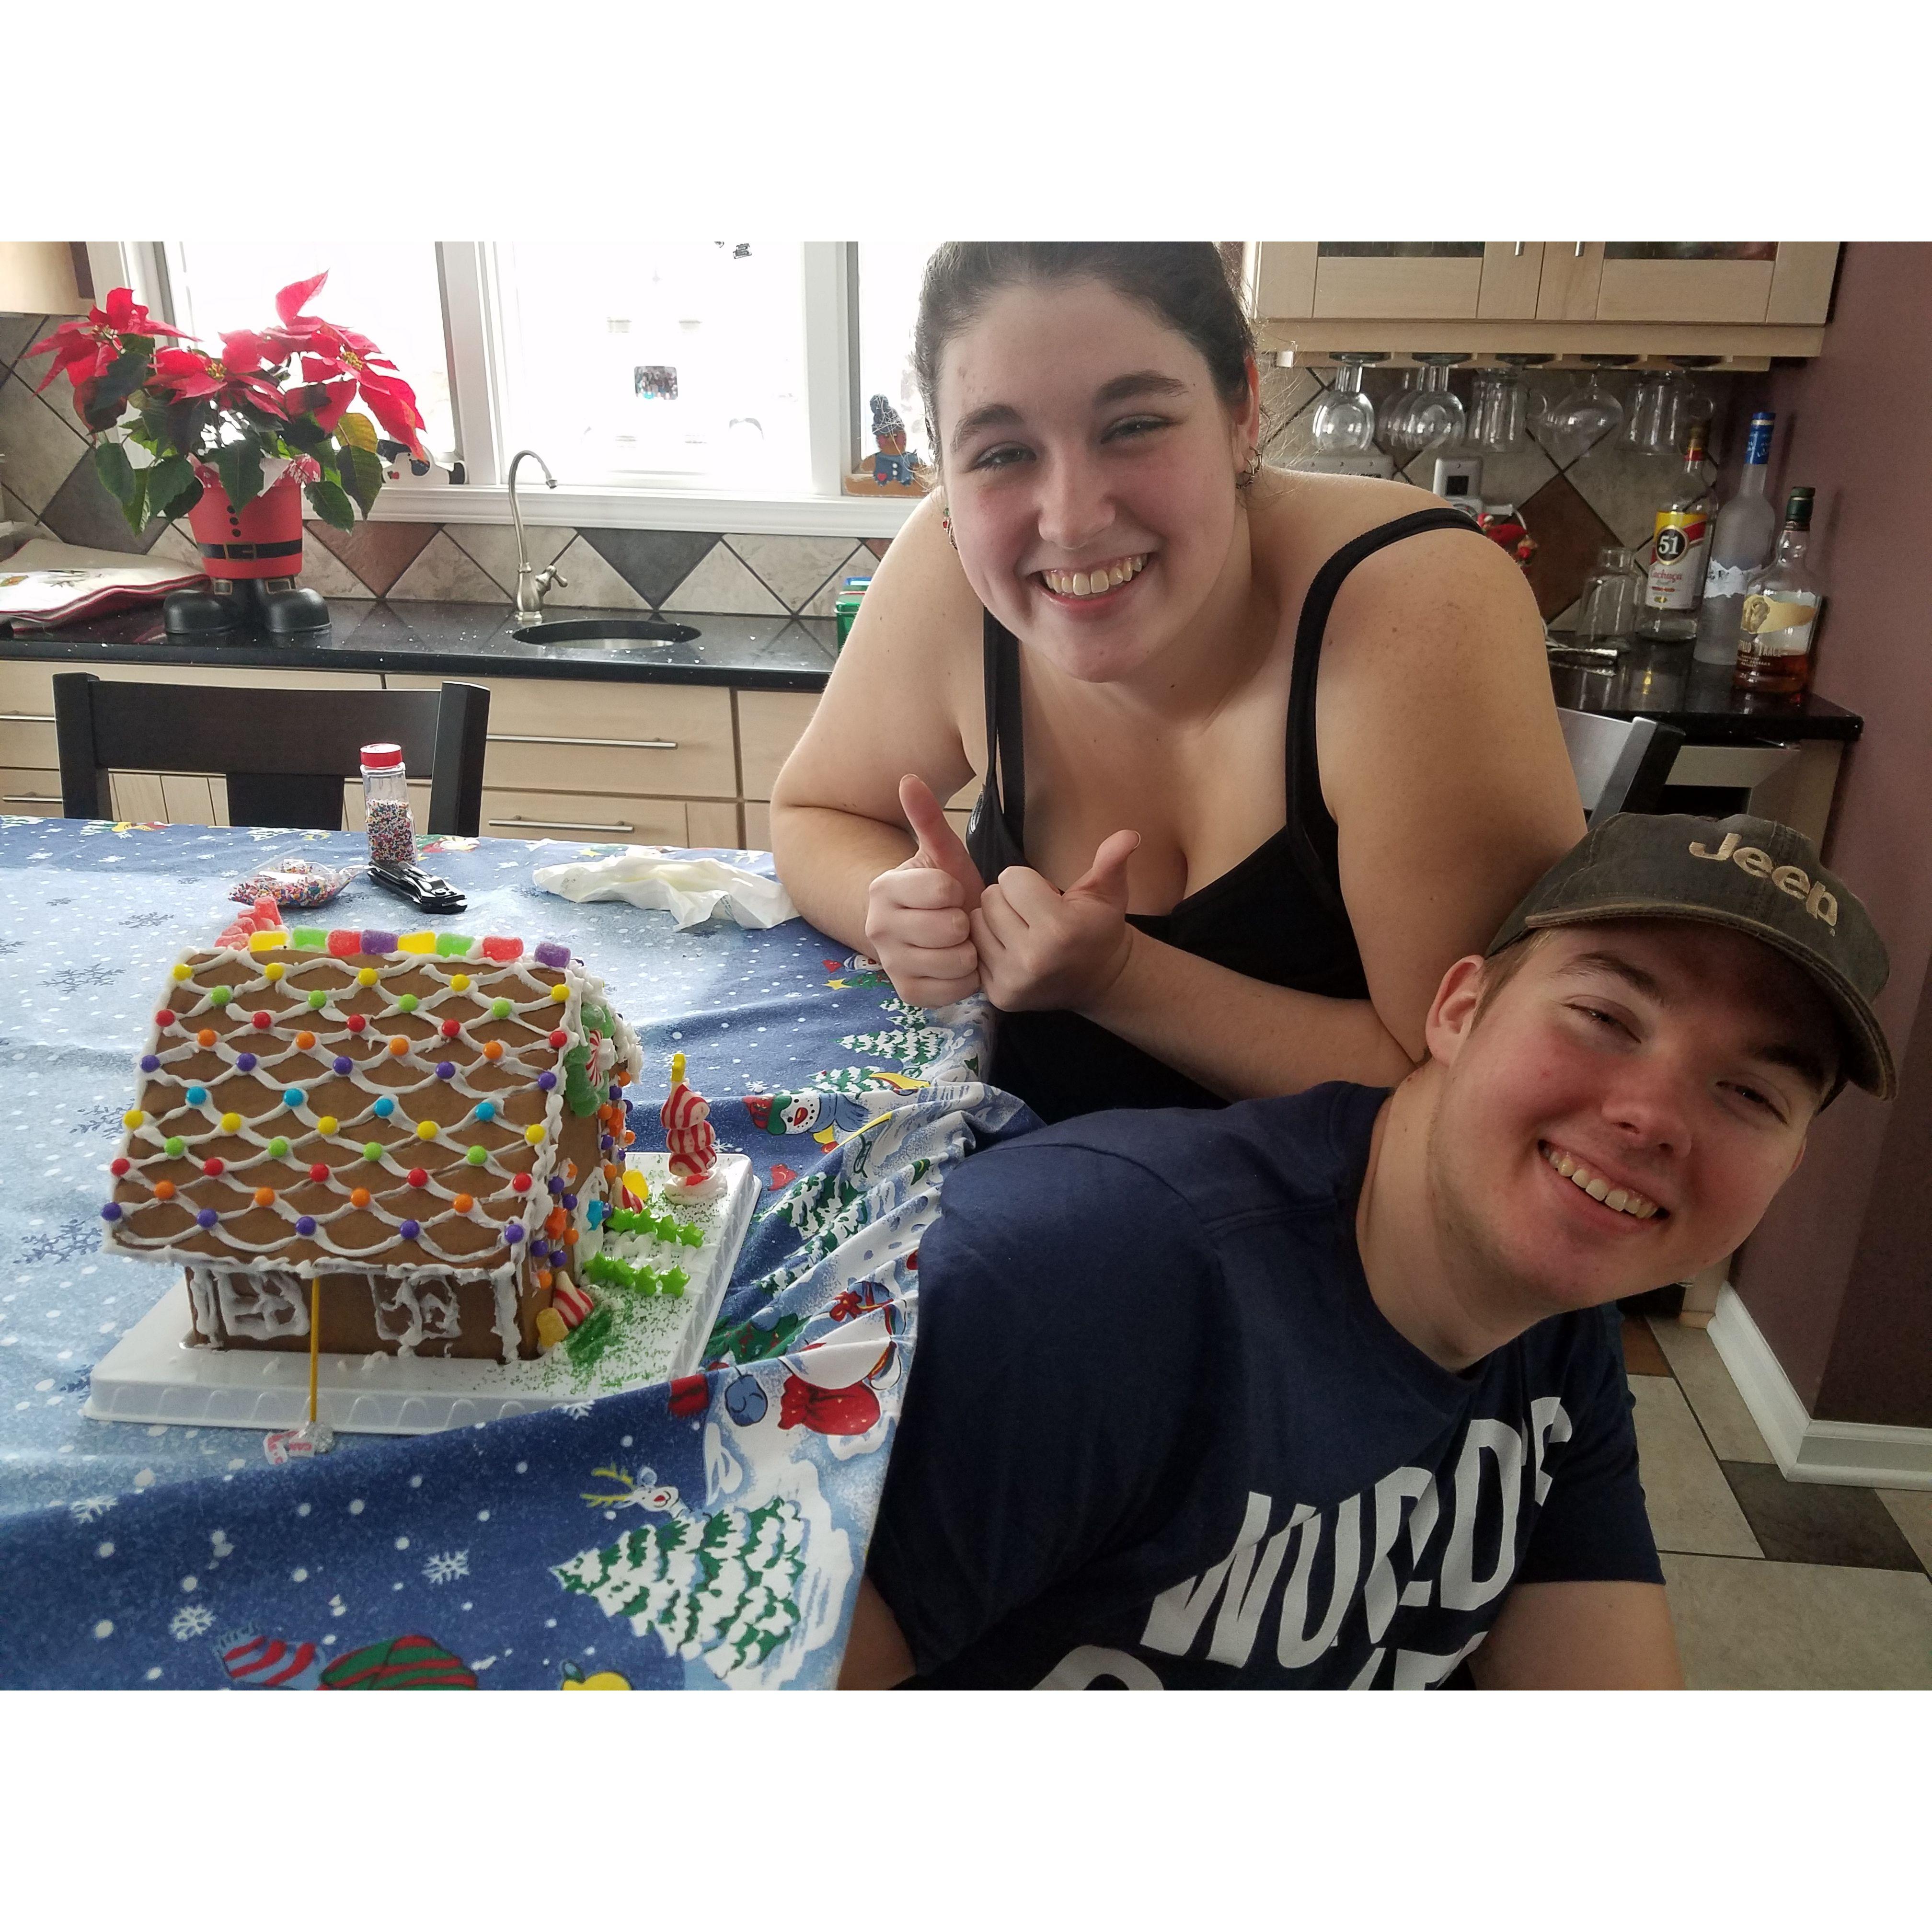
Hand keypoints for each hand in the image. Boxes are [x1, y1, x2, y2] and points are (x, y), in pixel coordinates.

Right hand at [864, 774, 983, 1008]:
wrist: (932, 930)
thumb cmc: (943, 890)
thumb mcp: (943, 854)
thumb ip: (927, 819)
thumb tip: (909, 778)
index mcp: (883, 889)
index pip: (942, 891)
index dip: (957, 891)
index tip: (951, 892)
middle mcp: (877, 928)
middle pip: (949, 928)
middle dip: (964, 923)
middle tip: (957, 920)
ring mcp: (890, 964)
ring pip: (955, 960)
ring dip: (968, 951)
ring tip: (959, 941)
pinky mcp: (906, 993)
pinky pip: (953, 990)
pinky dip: (965, 979)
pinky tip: (957, 964)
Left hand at [970, 828, 1139, 1013]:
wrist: (1098, 979)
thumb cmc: (1098, 928)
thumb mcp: (1109, 891)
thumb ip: (1112, 860)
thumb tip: (1129, 833)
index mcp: (1059, 929)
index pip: (1011, 878)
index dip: (1028, 881)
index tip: (1046, 897)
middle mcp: (1032, 959)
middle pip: (990, 898)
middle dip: (1010, 899)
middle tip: (1033, 913)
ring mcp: (1012, 981)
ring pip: (975, 922)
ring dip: (995, 920)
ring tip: (1021, 929)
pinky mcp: (998, 995)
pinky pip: (973, 950)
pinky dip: (989, 945)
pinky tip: (1012, 950)